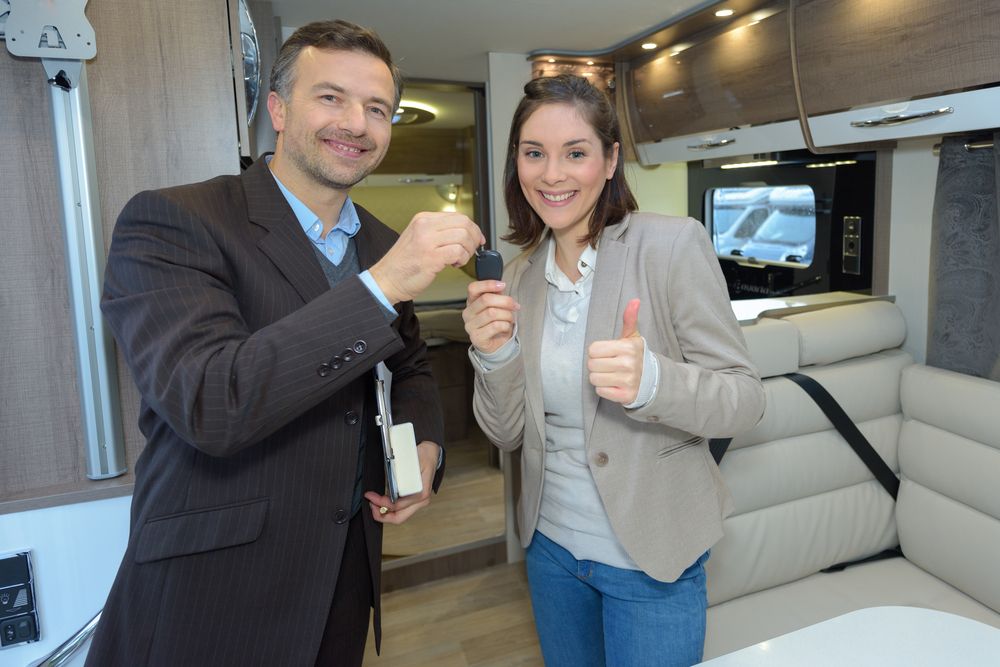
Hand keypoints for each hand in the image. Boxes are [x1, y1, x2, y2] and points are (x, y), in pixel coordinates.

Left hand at [364, 441, 439, 523]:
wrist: (431, 453)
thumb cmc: (423, 457)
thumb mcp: (412, 463)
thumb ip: (403, 478)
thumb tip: (391, 490)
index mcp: (421, 494)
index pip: (398, 506)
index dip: (382, 503)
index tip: (371, 496)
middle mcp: (421, 501)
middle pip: (399, 518)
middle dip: (382, 515)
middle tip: (371, 505)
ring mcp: (418, 502)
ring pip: (399, 516)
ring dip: (384, 513)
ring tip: (374, 503)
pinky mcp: (414, 500)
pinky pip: (400, 510)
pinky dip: (389, 509)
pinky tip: (382, 501)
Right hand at [369, 212, 484, 303]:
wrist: (386, 280)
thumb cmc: (403, 264)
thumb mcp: (418, 237)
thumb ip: (438, 231)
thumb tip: (463, 232)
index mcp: (423, 219)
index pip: (458, 216)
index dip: (473, 228)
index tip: (477, 238)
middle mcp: (425, 226)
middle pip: (464, 223)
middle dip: (474, 238)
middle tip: (471, 250)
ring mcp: (427, 241)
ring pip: (464, 237)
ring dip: (468, 251)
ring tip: (459, 259)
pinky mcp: (431, 257)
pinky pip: (458, 252)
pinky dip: (462, 259)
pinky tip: (454, 265)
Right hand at [463, 279, 519, 353]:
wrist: (495, 344)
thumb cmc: (496, 322)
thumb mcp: (497, 306)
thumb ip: (497, 295)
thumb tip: (501, 285)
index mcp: (471, 302)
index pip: (473, 288)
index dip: (488, 284)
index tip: (503, 285)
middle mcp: (467, 313)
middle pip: (486, 299)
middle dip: (505, 301)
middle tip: (515, 306)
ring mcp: (470, 326)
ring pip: (492, 313)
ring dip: (507, 315)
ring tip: (510, 319)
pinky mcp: (476, 337)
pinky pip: (495, 326)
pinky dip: (506, 325)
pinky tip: (506, 327)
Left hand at [587, 298, 644, 404]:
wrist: (651, 380)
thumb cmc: (635, 356)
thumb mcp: (632, 337)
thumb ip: (629, 319)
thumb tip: (634, 300)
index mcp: (627, 347)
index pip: (593, 349)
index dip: (596, 352)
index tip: (607, 354)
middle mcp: (628, 364)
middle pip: (591, 364)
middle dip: (597, 365)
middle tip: (608, 365)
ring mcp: (627, 381)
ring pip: (594, 378)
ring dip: (599, 378)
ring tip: (610, 375)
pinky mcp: (625, 395)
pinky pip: (600, 391)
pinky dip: (604, 389)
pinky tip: (614, 385)